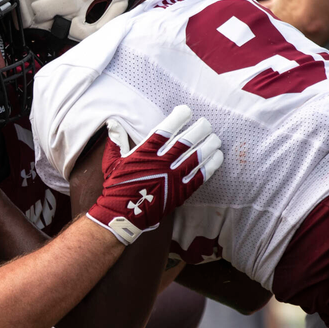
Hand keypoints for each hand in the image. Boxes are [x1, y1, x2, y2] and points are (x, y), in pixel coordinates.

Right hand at [86, 105, 221, 244]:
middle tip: (206, 124)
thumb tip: (112, 123)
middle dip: (200, 129)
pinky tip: (217, 156)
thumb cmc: (117, 188)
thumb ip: (116, 141)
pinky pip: (202, 175)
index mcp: (145, 152)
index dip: (179, 117)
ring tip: (215, 138)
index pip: (167, 129)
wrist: (123, 216)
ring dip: (210, 144)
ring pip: (198, 156)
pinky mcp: (182, 192)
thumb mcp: (112, 162)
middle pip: (188, 140)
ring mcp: (174, 178)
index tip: (186, 111)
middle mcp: (162, 162)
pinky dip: (211, 164)